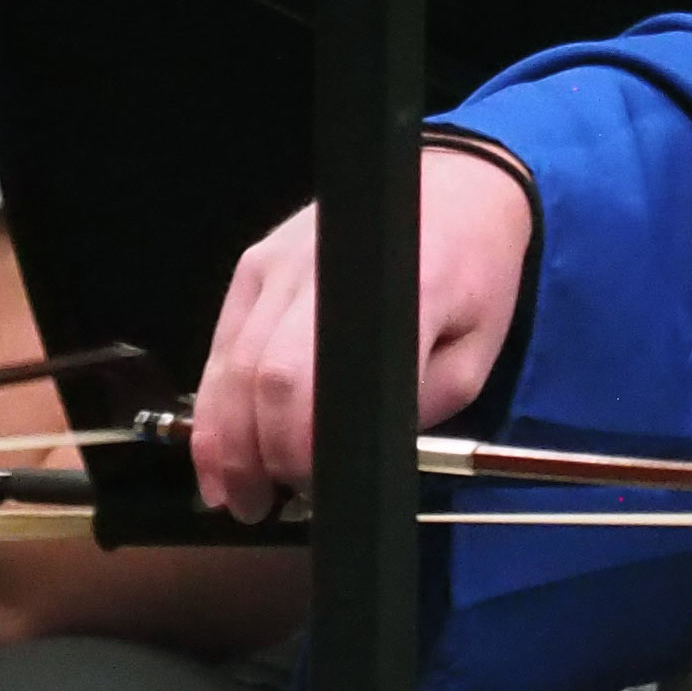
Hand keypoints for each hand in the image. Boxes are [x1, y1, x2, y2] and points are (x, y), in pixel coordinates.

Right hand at [191, 149, 536, 518]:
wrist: (460, 183)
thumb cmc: (477, 271)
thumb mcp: (477, 349)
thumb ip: (422, 402)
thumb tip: (359, 453)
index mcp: (387, 288)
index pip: (309, 377)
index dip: (293, 444)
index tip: (306, 492)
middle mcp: (320, 269)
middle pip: (257, 375)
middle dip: (252, 455)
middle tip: (260, 507)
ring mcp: (276, 261)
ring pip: (227, 362)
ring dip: (222, 438)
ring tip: (234, 496)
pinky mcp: (254, 263)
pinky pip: (221, 342)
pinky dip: (213, 402)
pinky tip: (216, 450)